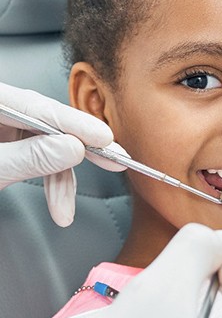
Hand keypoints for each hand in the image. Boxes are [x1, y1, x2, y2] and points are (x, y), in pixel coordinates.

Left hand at [0, 82, 123, 226]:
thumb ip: (29, 157)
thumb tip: (73, 147)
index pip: (38, 108)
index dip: (75, 124)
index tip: (104, 139)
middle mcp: (1, 113)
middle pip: (47, 124)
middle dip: (80, 149)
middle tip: (115, 161)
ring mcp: (3, 129)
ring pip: (46, 145)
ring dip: (60, 179)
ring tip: (65, 209)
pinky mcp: (7, 146)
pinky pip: (37, 157)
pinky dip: (49, 182)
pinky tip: (57, 201)